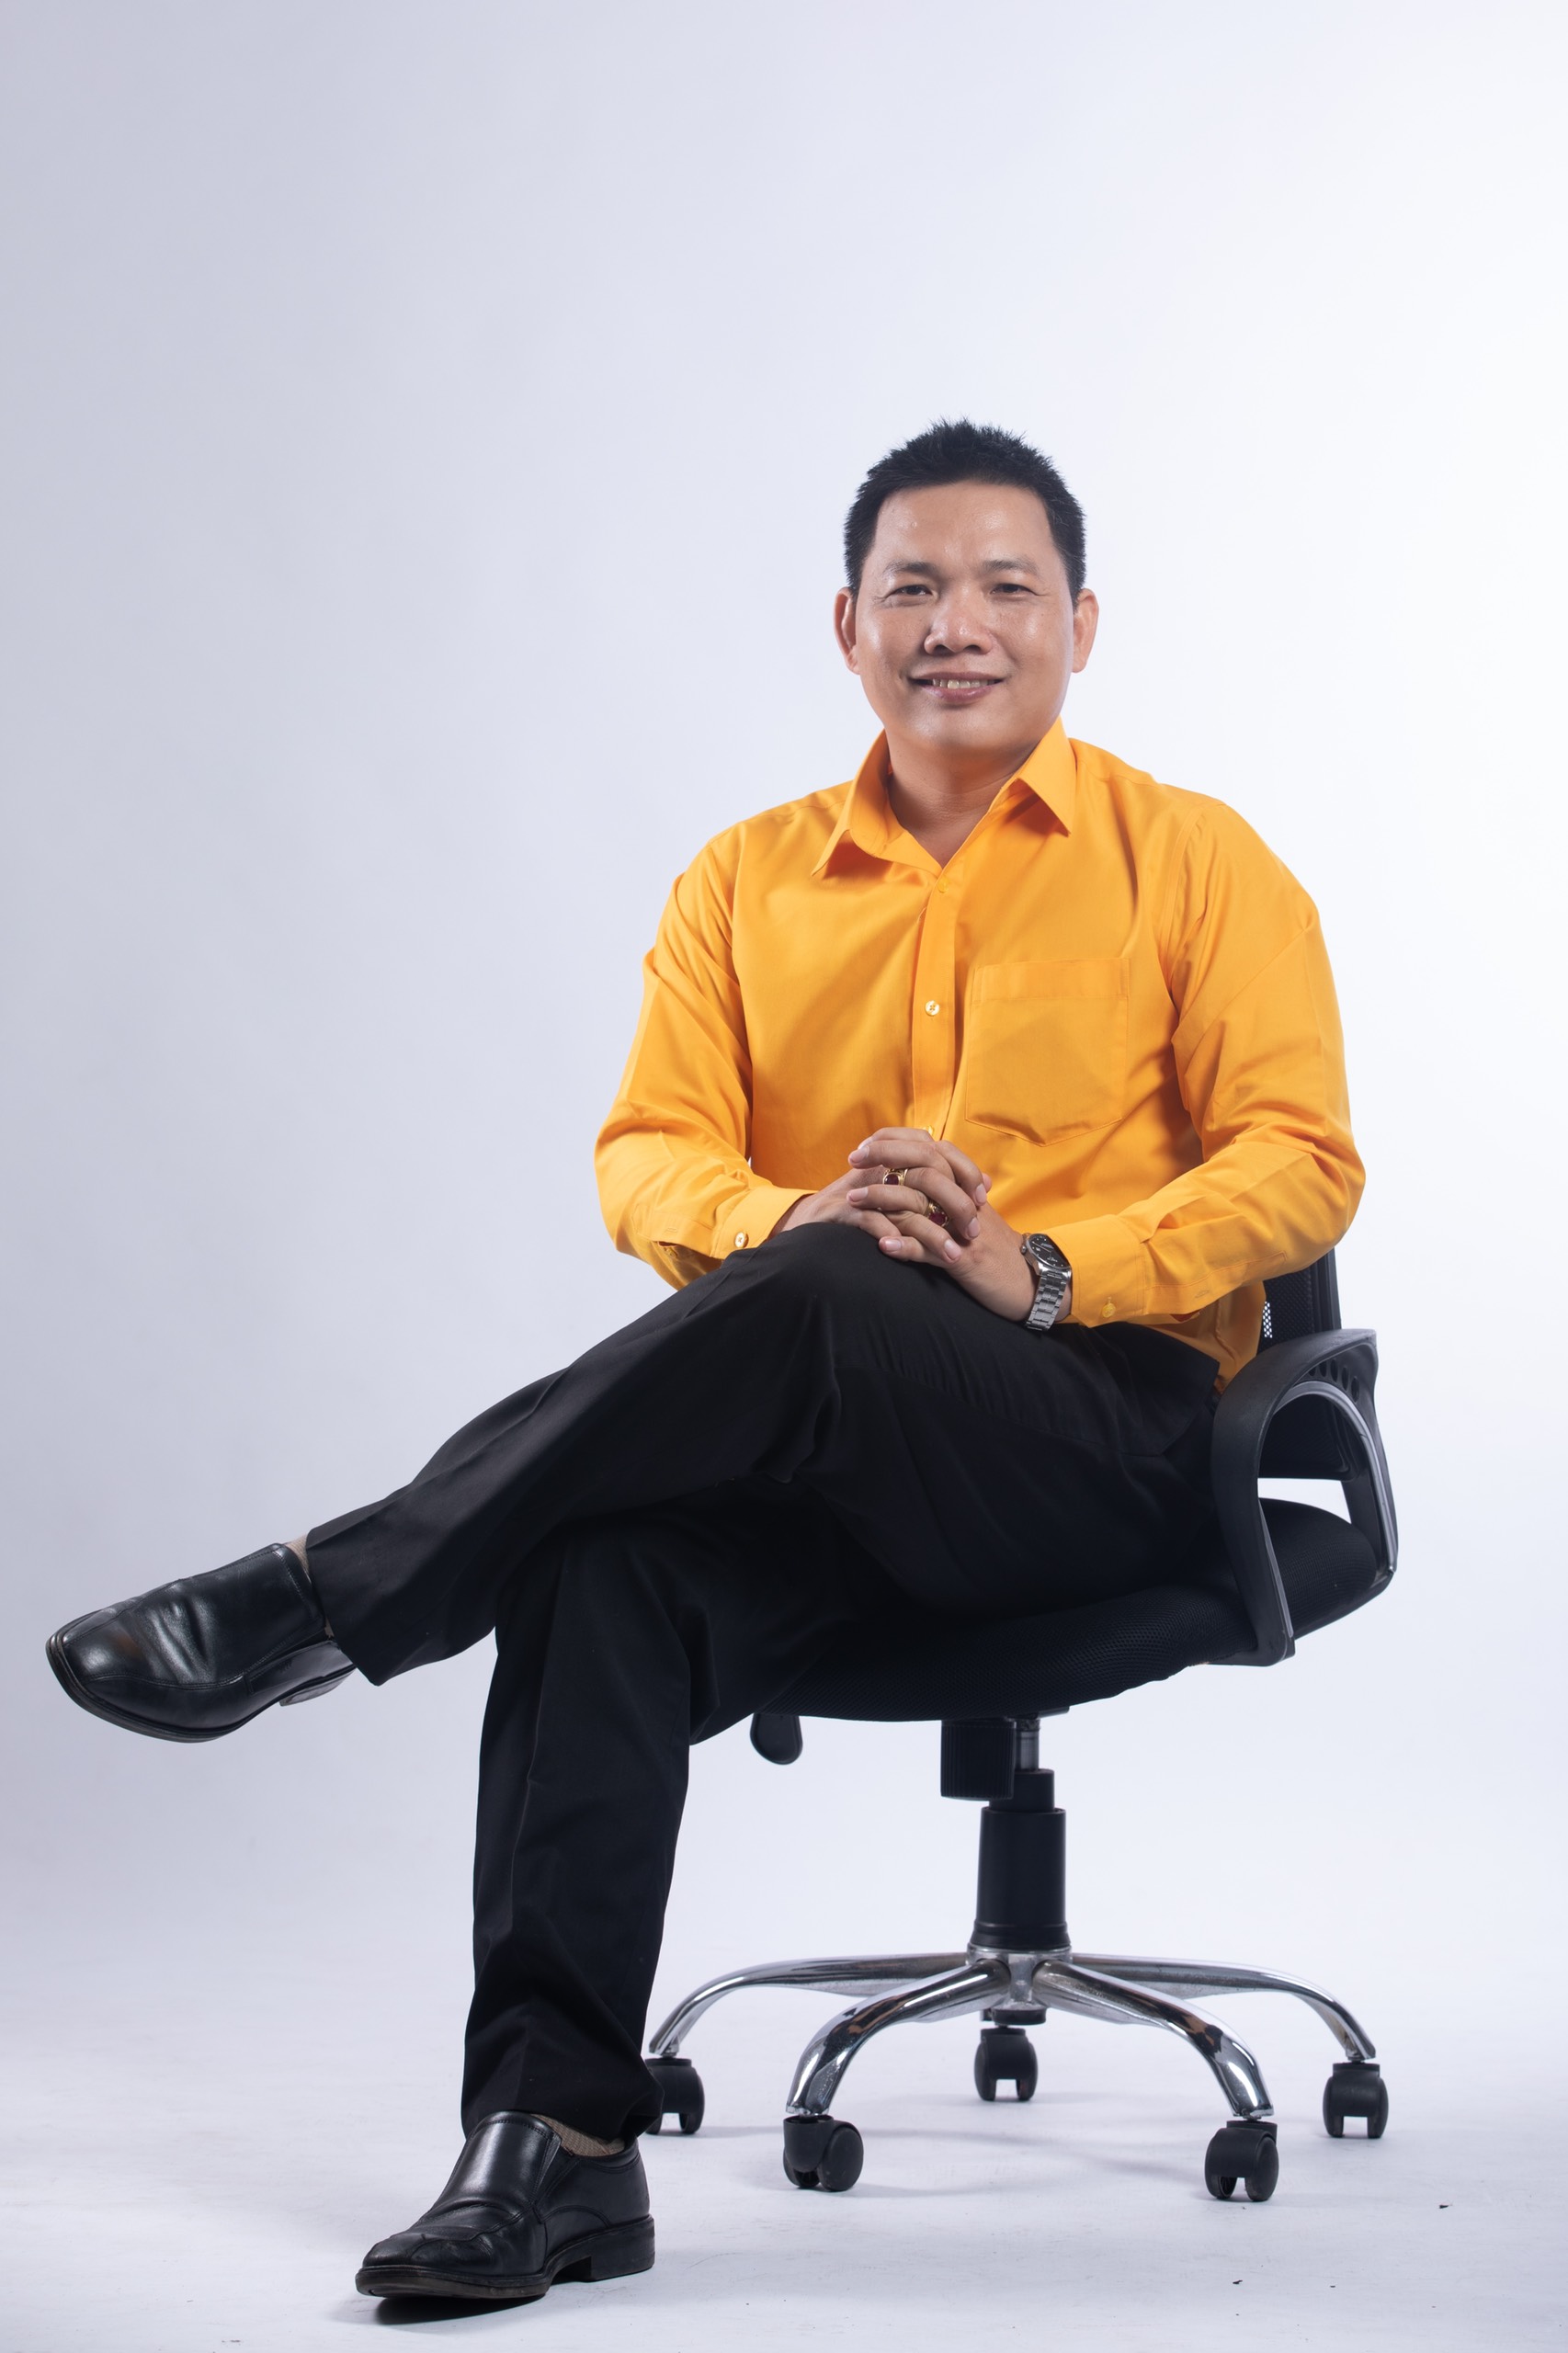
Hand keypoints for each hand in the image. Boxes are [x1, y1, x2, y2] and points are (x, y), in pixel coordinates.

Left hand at [780, 1127, 1062, 1324]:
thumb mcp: (971, 1215)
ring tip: (853, 1200)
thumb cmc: (995, 1249)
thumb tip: (908, 1176)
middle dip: (885, 1158)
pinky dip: (905, 1247)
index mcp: (965, 1186)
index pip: (930, 1148)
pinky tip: (882, 1244)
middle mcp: (965, 1199)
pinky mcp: (965, 1259)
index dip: (896, 1143)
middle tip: (852, 1160)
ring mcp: (964, 1228)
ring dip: (883, 1200)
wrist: (1031, 1281)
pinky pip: (930, 1249)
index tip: (864, 1146)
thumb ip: (946, 1194)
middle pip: (924, 1164)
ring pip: (922, 1203)